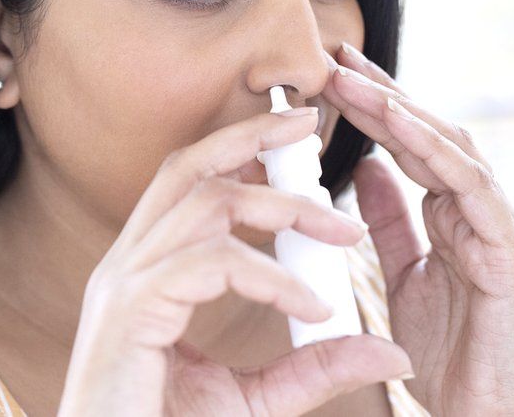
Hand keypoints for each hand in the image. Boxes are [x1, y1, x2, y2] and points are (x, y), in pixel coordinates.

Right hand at [57, 109, 413, 416]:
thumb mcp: (254, 401)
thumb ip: (312, 369)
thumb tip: (390, 352)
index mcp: (144, 272)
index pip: (186, 184)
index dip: (238, 152)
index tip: (296, 142)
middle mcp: (127, 265)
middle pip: (185, 168)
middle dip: (250, 135)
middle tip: (313, 124)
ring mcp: (123, 284)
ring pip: (204, 205)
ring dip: (279, 208)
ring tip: (343, 233)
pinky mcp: (130, 311)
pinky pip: (210, 265)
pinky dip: (268, 277)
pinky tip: (312, 306)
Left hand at [322, 42, 513, 415]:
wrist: (484, 414)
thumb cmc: (448, 351)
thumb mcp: (403, 273)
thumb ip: (389, 220)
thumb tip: (366, 166)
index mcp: (450, 214)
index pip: (409, 146)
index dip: (372, 108)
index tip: (329, 77)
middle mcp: (475, 210)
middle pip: (427, 134)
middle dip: (381, 92)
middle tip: (335, 57)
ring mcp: (494, 226)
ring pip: (449, 148)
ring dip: (398, 108)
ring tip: (352, 78)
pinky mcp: (506, 252)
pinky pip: (469, 187)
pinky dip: (433, 150)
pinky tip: (397, 122)